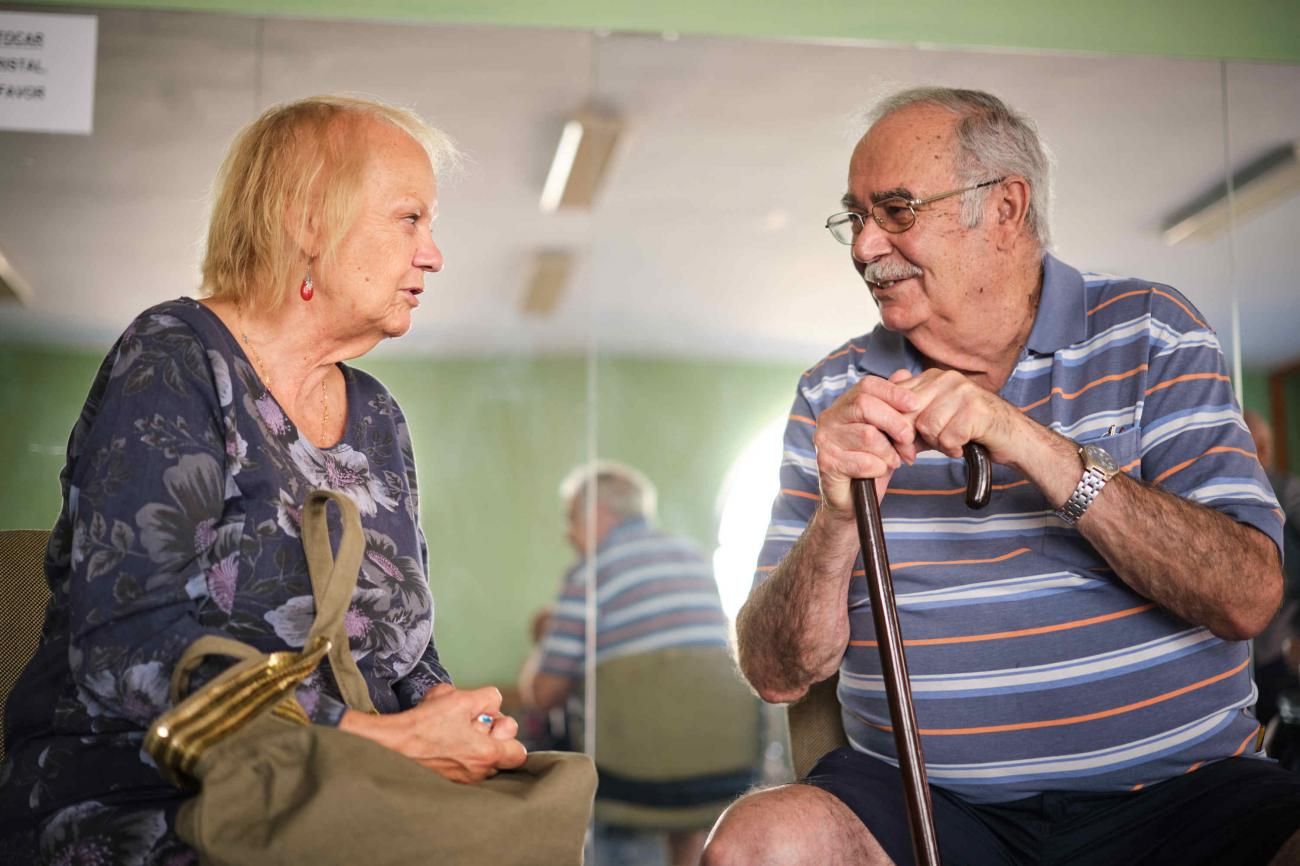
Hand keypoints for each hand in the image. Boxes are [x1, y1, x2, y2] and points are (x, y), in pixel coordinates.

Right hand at [339, 684, 526, 783]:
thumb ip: (487, 698)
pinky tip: (446, 745)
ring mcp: (462, 781)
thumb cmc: (424, 723)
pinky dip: (461, 758)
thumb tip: (495, 703)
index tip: (493, 724)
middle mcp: (477, 773)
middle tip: (474, 725)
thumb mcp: (459, 698)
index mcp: (485, 754)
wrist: (390, 745)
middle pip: (502, 757)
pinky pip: (465, 770)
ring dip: (477, 748)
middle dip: (494, 738)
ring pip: (484, 763)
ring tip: (457, 735)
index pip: (518, 754)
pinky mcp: (448, 783)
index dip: (508, 736)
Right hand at [812, 370, 919, 516]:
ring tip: (893, 461)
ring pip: (868, 435)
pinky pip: (863, 461)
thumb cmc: (869, 463)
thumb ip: (891, 404)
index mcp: (843, 406)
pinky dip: (879, 468)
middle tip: (908, 441)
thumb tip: (903, 373)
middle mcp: (829, 418)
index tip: (914, 405)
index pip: (867, 385)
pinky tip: (878, 472)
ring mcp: (824, 440)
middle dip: (895, 423)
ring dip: (889, 452)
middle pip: (866, 405)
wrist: (851, 502)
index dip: (893, 392)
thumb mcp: (884, 431)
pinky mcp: (826, 463)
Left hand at [895, 368, 1025, 465]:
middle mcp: (947, 379)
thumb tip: (878, 426)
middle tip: (919, 451)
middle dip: (911, 438)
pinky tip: (963, 445)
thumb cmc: (969, 430)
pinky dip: (953, 448)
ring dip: (937, 443)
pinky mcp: (976, 409)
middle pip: (909, 412)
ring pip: (928, 426)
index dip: (895, 426)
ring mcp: (963, 391)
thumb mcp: (933, 423)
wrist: (1011, 437)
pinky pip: (948, 437)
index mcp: (932, 377)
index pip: (897, 399)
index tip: (902, 444)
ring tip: (951, 442)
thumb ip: (908, 420)